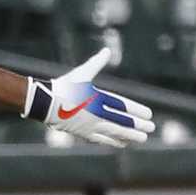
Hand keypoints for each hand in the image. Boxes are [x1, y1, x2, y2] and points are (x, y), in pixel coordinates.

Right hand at [24, 47, 156, 146]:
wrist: (44, 102)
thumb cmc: (64, 86)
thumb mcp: (82, 73)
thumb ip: (97, 63)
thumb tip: (107, 51)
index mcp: (98, 99)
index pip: (122, 106)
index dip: (137, 111)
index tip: (149, 114)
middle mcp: (97, 114)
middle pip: (122, 122)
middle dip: (138, 125)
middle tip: (152, 128)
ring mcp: (90, 125)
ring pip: (114, 133)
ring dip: (129, 136)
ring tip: (142, 138)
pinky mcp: (83, 133)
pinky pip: (102, 139)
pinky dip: (114, 141)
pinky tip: (122, 143)